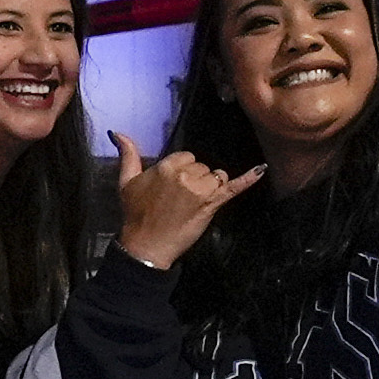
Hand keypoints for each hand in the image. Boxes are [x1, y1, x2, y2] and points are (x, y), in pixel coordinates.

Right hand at [115, 145, 257, 267]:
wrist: (146, 245)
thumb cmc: (136, 214)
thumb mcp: (127, 182)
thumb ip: (128, 154)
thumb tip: (119, 133)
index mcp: (167, 166)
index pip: (186, 156)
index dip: (182, 169)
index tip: (174, 185)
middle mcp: (186, 175)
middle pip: (202, 166)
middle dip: (195, 178)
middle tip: (180, 198)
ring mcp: (202, 190)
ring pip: (216, 176)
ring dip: (210, 186)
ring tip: (194, 202)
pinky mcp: (213, 204)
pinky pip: (234, 187)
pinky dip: (248, 179)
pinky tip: (260, 169)